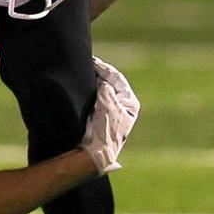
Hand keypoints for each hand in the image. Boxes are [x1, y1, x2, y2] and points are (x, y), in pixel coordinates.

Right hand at [80, 57, 139, 174]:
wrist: (93, 152)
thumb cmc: (105, 130)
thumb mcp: (108, 105)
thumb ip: (106, 88)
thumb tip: (102, 82)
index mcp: (130, 103)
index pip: (118, 79)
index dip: (105, 68)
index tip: (93, 61)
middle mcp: (122, 106)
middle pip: (111, 83)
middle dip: (99, 73)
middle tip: (88, 62)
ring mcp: (111, 110)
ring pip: (102, 89)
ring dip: (94, 80)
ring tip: (84, 69)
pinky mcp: (99, 116)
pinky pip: (95, 98)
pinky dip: (89, 90)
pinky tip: (82, 83)